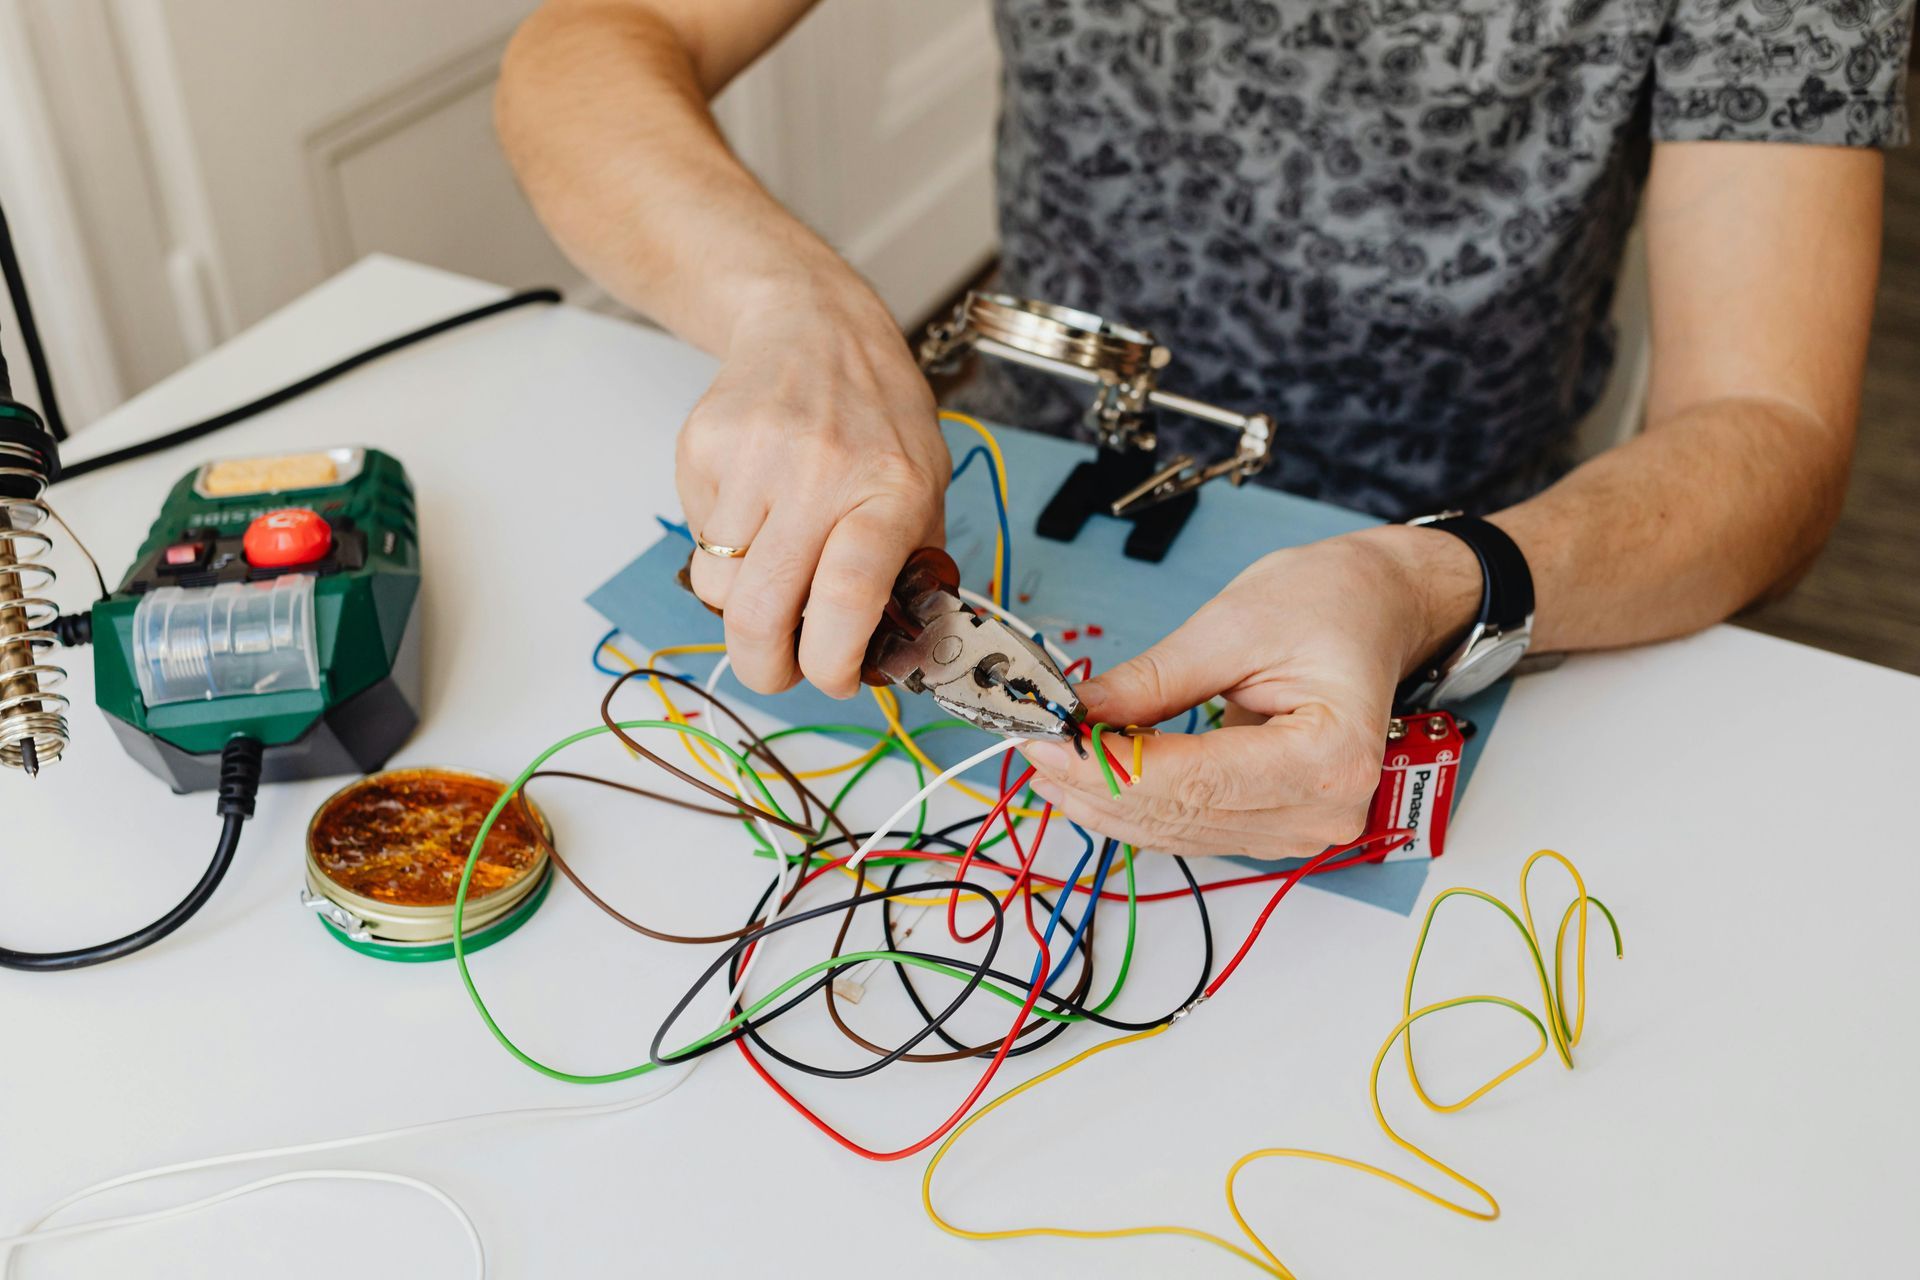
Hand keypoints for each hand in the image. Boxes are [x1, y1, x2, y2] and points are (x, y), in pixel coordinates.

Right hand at [676, 280, 949, 695]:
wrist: (814, 325)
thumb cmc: (877, 416)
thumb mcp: (924, 483)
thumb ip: (909, 567)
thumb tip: (888, 655)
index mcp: (889, 489)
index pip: (848, 596)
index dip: (831, 661)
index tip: (833, 679)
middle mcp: (820, 471)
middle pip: (760, 610)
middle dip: (763, 667)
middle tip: (776, 670)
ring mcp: (753, 457)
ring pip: (717, 585)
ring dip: (739, 603)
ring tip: (771, 569)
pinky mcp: (700, 445)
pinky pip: (696, 537)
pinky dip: (720, 546)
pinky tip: (752, 505)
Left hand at [1018, 527, 1480, 857]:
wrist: (1379, 610)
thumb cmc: (1331, 603)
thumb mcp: (1235, 623)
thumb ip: (1153, 680)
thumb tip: (1077, 714)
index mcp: (1331, 755)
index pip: (1193, 782)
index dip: (1106, 768)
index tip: (1042, 742)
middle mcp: (1325, 810)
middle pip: (1179, 816)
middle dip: (1093, 783)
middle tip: (1030, 743)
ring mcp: (1305, 828)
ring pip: (1176, 833)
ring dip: (1105, 801)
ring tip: (1049, 756)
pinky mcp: (1278, 826)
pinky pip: (1192, 829)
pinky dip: (1136, 805)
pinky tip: (1090, 775)